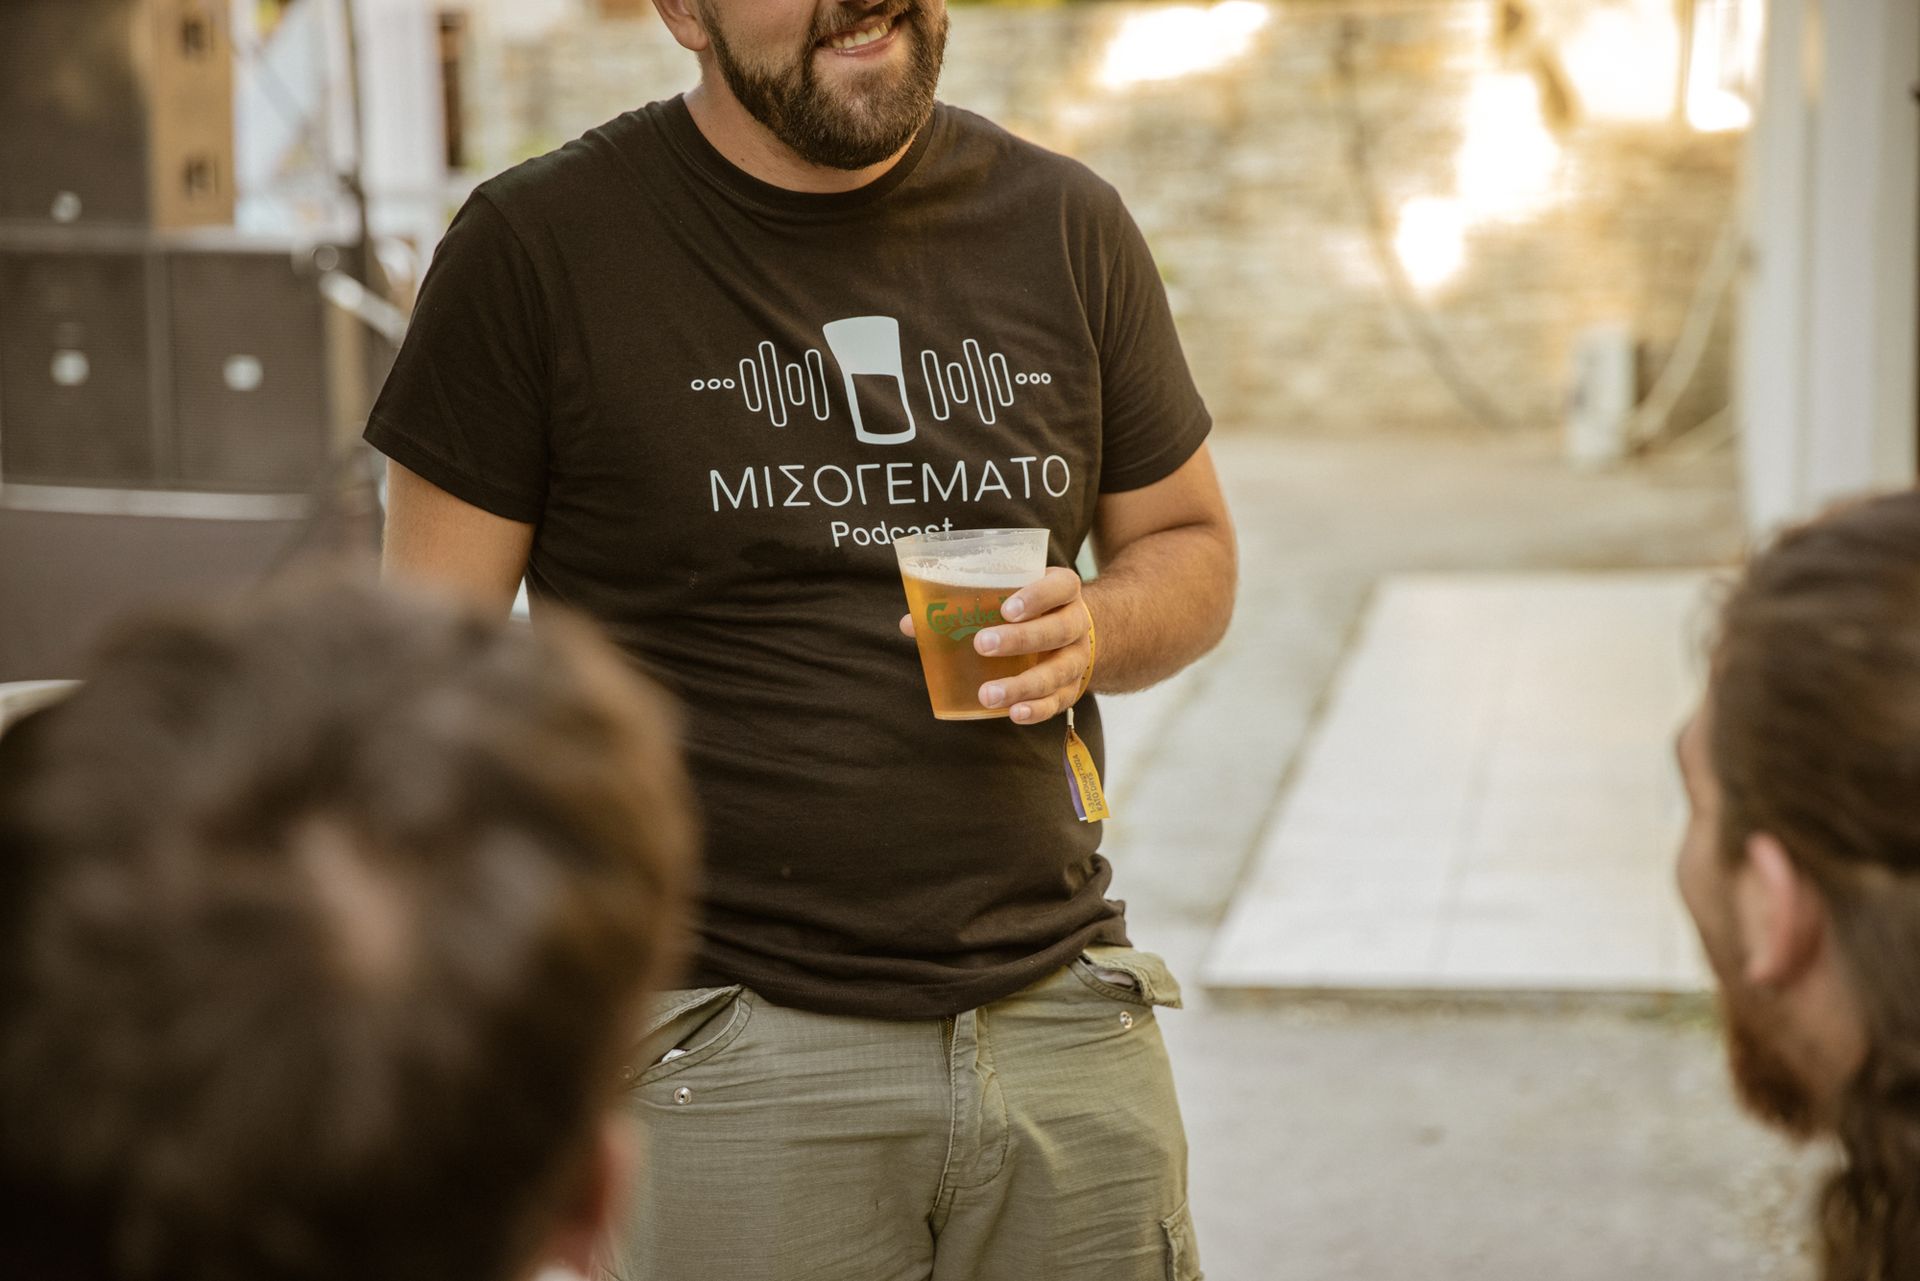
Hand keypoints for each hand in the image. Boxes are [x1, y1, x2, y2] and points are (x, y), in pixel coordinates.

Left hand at [898, 567, 1089, 725]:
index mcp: (1063, 589)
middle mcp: (1076, 623)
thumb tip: (910, 624)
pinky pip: (1058, 701)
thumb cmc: (1028, 607)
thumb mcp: (1008, 593)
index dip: (1037, 597)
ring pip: (1057, 672)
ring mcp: (1077, 658)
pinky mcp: (1072, 688)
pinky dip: (1037, 710)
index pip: (1059, 587)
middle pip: (1058, 630)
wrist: (1072, 630)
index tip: (1006, 609)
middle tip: (982, 644)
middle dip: (1021, 639)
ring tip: (989, 694)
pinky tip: (1014, 713)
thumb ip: (963, 602)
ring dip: (1023, 684)